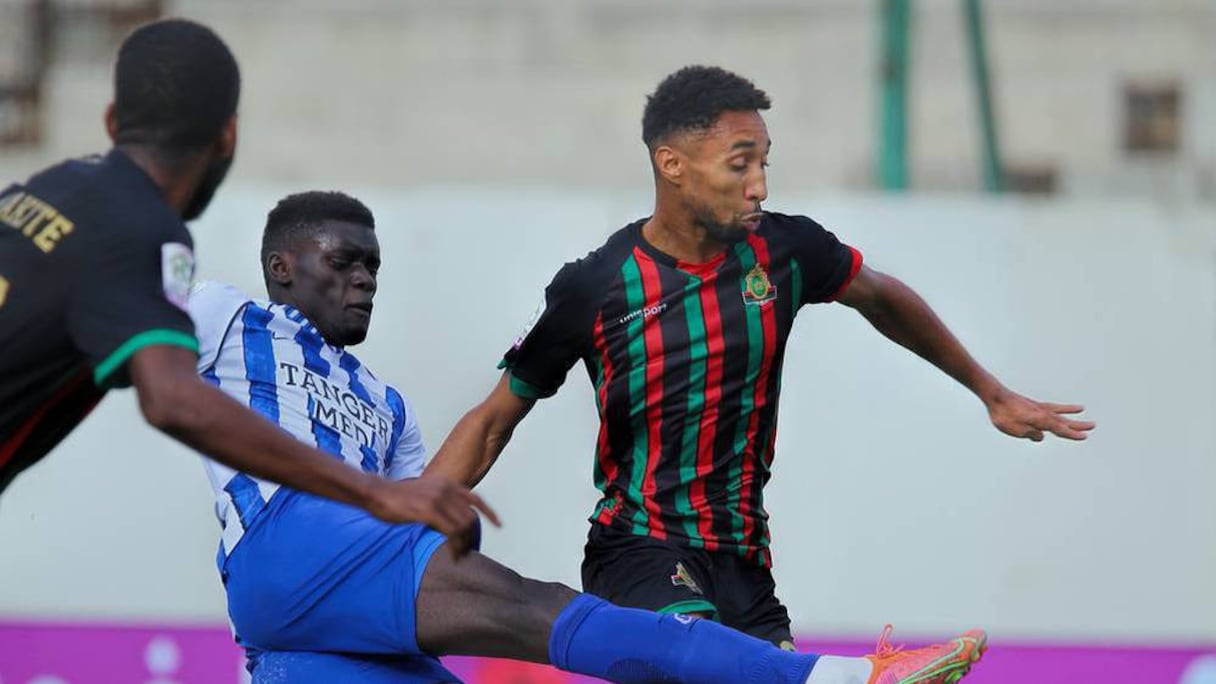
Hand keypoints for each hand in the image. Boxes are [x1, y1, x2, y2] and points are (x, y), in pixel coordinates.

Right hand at [366, 475, 500, 556]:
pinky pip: (451, 531)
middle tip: (467, 551)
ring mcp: (438, 498)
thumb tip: (450, 518)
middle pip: (471, 517)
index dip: (489, 513)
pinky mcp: (429, 510)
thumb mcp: (424, 491)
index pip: (476, 499)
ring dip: (464, 544)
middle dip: (472, 536)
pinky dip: (455, 545)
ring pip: (464, 526)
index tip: (499, 525)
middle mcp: (446, 489)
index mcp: (447, 483)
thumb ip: (440, 499)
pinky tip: (453, 554)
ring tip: (459, 556)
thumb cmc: (396, 496)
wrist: (377, 492)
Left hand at [986, 388, 1095, 441]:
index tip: (1084, 437)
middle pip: (1063, 420)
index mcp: (1041, 420)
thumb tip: (1041, 437)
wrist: (995, 395)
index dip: (1072, 434)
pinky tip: (1058, 409)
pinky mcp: (1031, 404)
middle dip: (1077, 424)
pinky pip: (1049, 406)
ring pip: (1057, 411)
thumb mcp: (1015, 429)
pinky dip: (1057, 407)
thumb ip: (1030, 434)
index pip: (1060, 429)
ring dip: (1070, 412)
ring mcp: (1037, 407)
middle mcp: (1042, 412)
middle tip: (1093, 426)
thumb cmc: (1003, 415)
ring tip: (1081, 409)